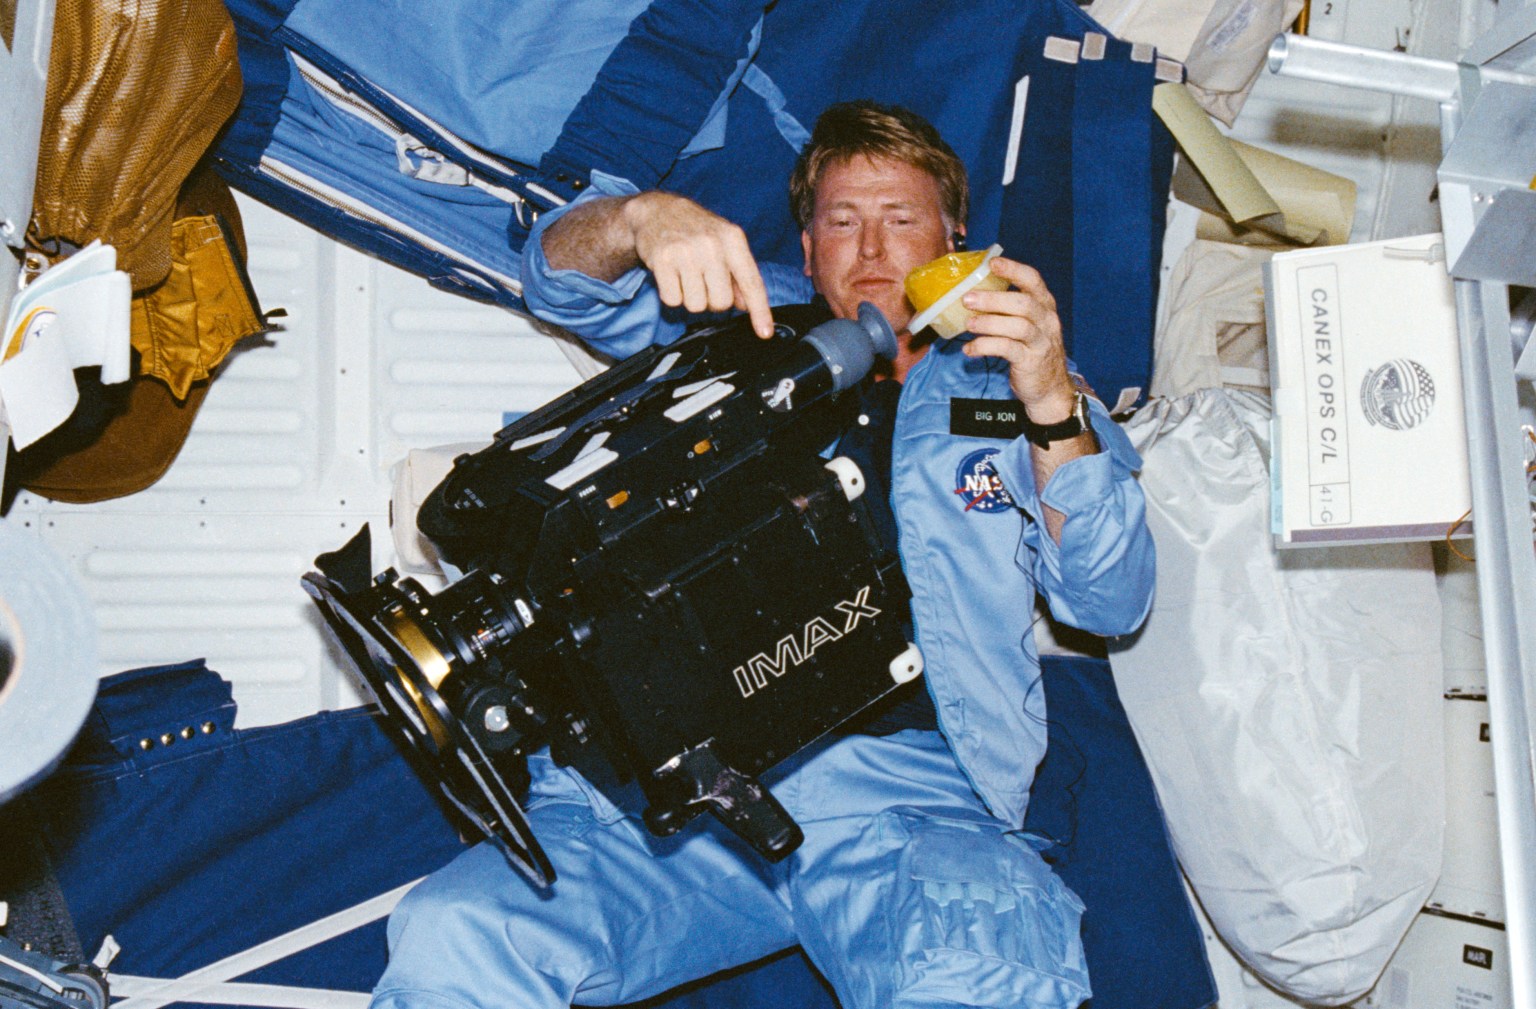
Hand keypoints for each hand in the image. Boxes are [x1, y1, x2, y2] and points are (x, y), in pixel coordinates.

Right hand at [623, 192, 774, 337]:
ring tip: (686, 275)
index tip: (765, 333)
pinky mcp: (662, 260)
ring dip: (690, 297)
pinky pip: (673, 300)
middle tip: (704, 281)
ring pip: (696, 305)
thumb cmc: (696, 230)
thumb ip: (739, 274)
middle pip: (721, 302)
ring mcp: (686, 252)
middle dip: (712, 299)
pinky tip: (671, 274)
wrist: (658, 210)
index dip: (759, 311)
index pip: (751, 282)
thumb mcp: (724, 243)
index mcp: (733, 239)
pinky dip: (671, 293)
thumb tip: (746, 306)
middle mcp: (712, 244)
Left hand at [960, 257, 1077, 421]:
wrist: (1050, 388)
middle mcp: (1046, 321)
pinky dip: (985, 346)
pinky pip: (1007, 349)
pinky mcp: (1031, 361)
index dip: (1013, 270)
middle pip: (1023, 303)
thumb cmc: (1032, 351)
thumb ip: (1009, 310)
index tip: (992, 263)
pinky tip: (969, 349)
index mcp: (1044, 306)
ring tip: (968, 323)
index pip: (1033, 280)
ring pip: (1017, 326)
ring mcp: (1041, 341)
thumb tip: (973, 295)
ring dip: (989, 323)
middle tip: (967, 299)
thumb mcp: (1027, 325)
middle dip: (993, 299)